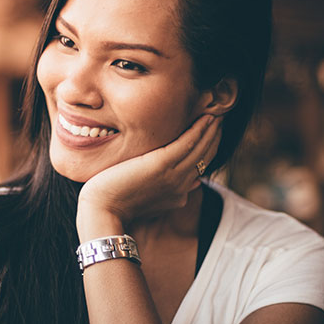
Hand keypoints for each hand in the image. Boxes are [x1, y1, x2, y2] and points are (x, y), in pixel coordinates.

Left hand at [77, 115, 220, 236]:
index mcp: (178, 193)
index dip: (209, 149)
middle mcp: (181, 185)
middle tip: (220, 118)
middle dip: (214, 137)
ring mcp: (173, 175)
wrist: (103, 210)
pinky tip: (206, 117)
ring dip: (211, 130)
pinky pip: (188, 143)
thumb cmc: (117, 203)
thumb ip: (171, 191)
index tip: (212, 134)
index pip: (200, 167)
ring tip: (217, 113)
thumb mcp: (151, 198)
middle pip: (205, 157)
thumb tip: (193, 183)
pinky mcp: (162, 165)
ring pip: (201, 148)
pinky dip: (200, 130)